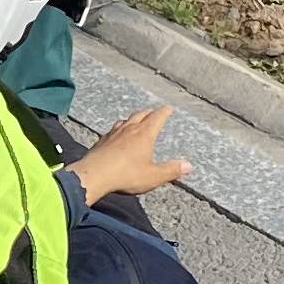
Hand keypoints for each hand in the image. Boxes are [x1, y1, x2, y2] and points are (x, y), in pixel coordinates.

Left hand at [71, 104, 191, 203]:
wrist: (94, 175)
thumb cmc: (126, 174)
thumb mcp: (153, 176)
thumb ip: (171, 170)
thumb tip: (188, 165)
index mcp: (144, 134)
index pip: (157, 118)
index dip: (164, 112)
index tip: (168, 107)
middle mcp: (129, 129)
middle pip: (140, 115)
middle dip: (149, 112)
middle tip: (154, 111)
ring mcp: (113, 133)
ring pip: (125, 120)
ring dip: (133, 118)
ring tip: (135, 120)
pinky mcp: (101, 141)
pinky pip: (113, 129)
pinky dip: (119, 128)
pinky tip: (116, 134)